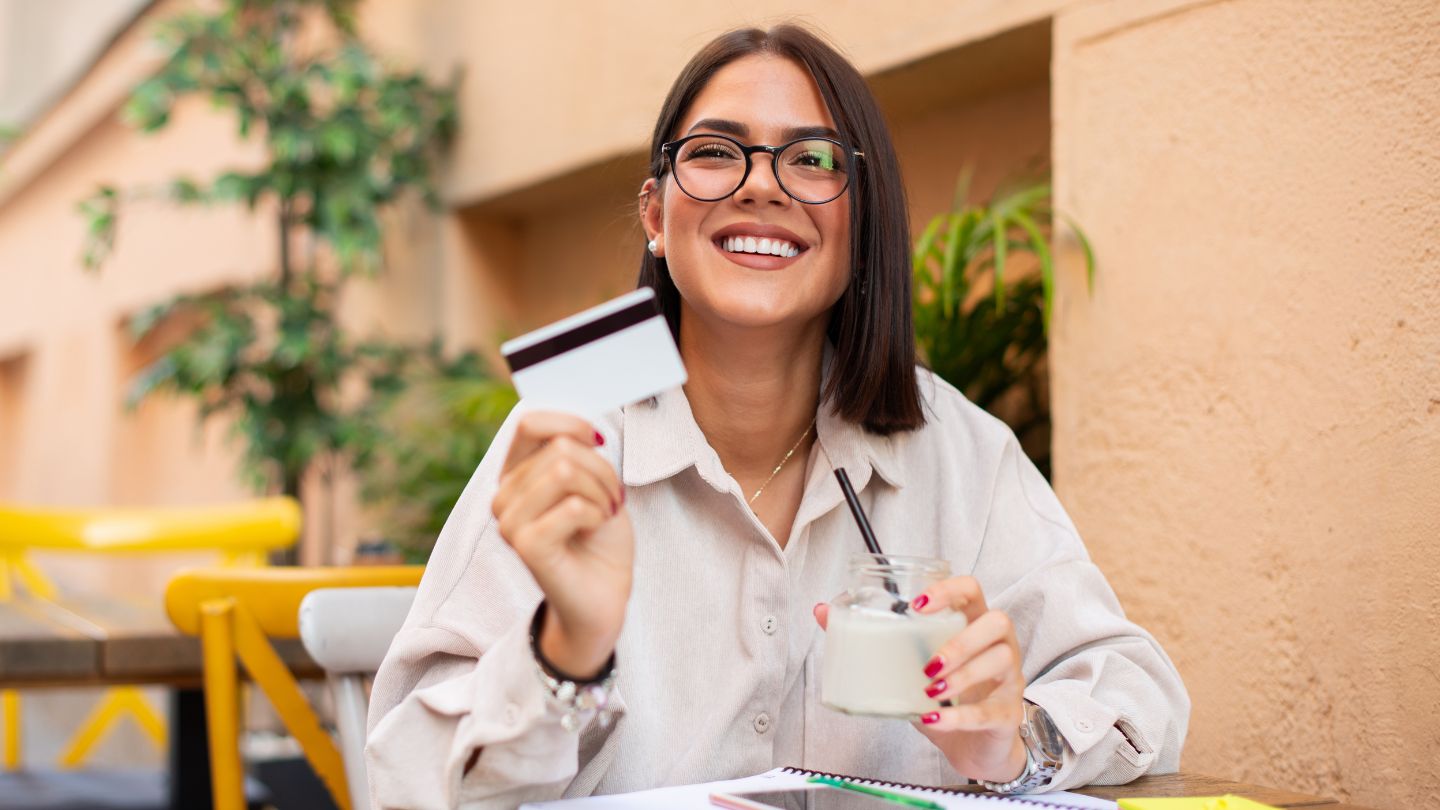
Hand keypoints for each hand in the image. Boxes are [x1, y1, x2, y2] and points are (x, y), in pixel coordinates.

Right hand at [491, 412, 630, 678]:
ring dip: (601, 492)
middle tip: (609, 499)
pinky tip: (594, 531)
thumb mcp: (594, 481)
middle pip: (561, 448)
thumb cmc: (599, 537)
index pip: (530, 423)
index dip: (571, 423)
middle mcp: (504, 496)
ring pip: (566, 472)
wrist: (604, 594)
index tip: (598, 442)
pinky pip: (573, 506)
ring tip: (602, 515)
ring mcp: (510, 522)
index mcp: (516, 474)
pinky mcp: (526, 546)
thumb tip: (583, 428)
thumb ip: (578, 451)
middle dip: (601, 470)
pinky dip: (597, 514)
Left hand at [812, 576, 1026, 782]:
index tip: (917, 604)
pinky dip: (958, 716)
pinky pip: (990, 710)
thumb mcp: (907, 668)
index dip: (948, 590)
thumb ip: (873, 642)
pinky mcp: (1009, 714)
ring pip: (999, 660)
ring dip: (962, 674)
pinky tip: (934, 719)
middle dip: (960, 640)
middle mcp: (998, 645)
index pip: (971, 590)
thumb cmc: (944, 698)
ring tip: (930, 689)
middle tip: (927, 662)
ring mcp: (1009, 679)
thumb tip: (823, 611)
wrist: (975, 748)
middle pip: (997, 621)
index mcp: (972, 625)